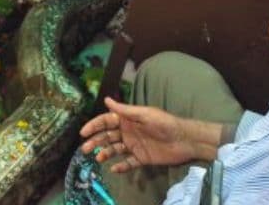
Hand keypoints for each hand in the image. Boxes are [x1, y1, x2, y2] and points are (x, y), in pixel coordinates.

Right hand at [79, 97, 216, 172]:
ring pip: (115, 150)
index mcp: (127, 119)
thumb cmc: (164, 123)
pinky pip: (128, 162)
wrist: (184, 140)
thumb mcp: (144, 114)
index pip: (106, 121)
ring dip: (106, 153)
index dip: (94, 126)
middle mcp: (128, 132)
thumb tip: (106, 99)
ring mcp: (134, 145)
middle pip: (108, 136)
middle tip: (86, 149)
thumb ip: (124, 110)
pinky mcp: (142, 158)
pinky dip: (121, 166)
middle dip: (95, 141)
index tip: (83, 132)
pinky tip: (114, 169)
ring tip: (98, 159)